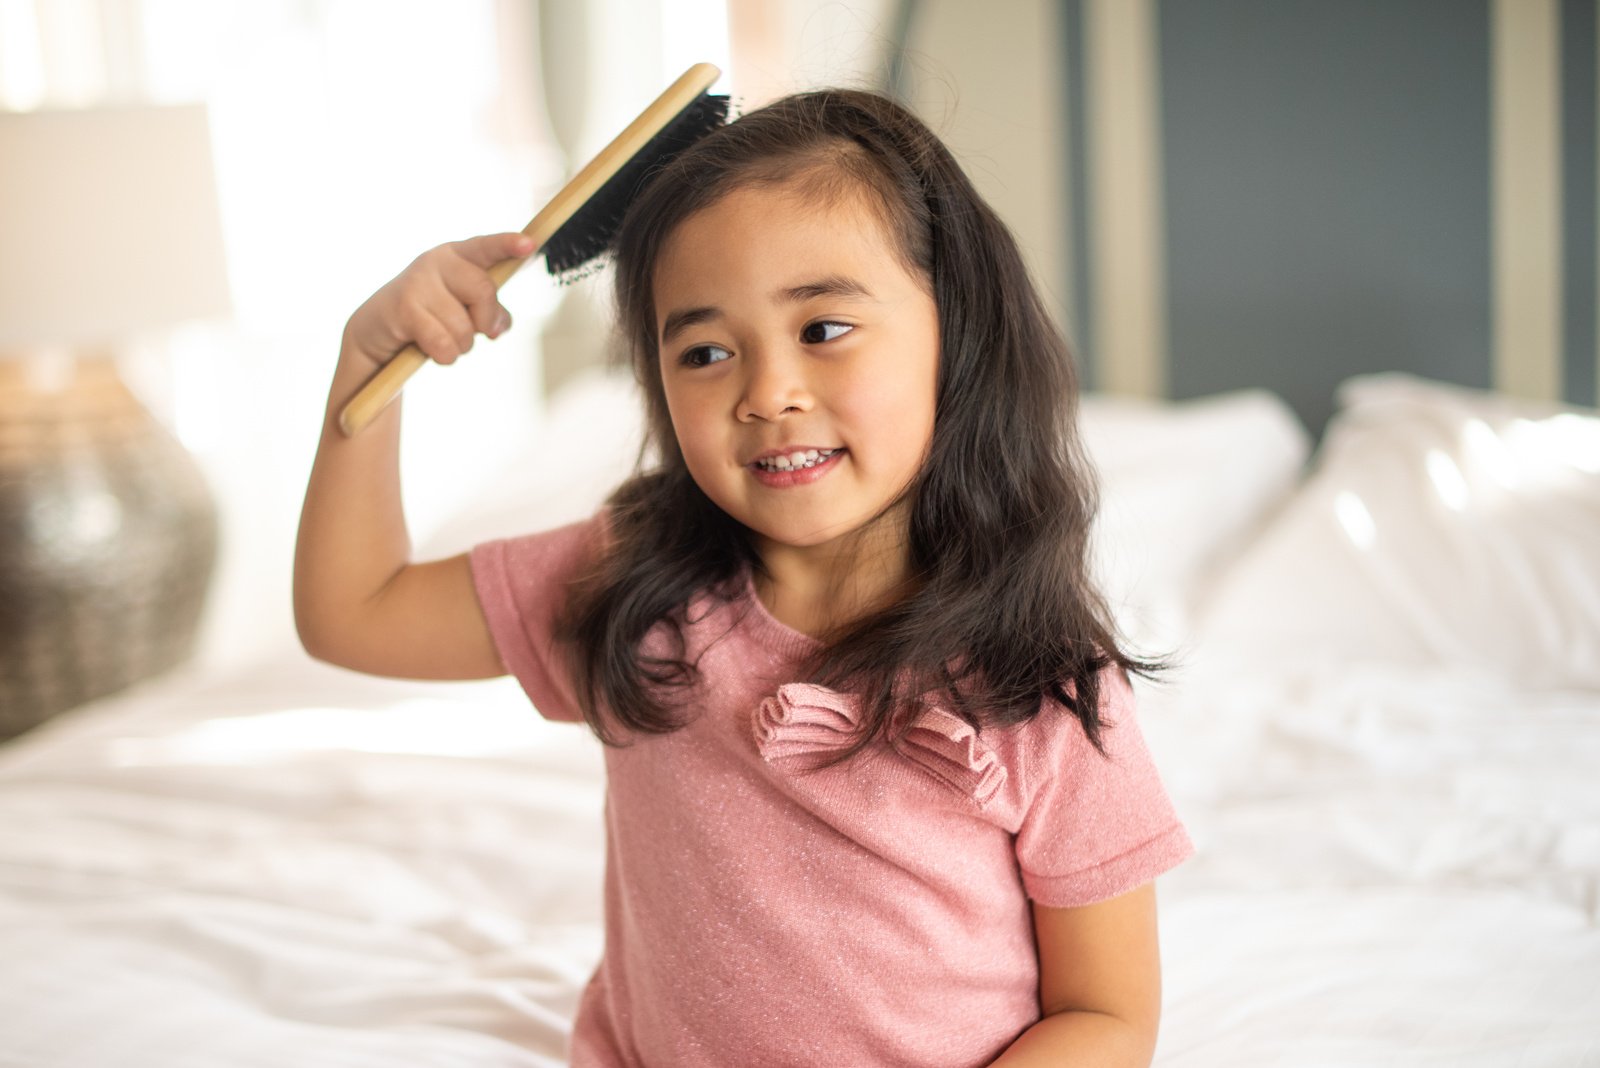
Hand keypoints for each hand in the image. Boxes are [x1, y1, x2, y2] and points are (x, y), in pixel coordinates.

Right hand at [342, 232, 534, 368]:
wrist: (378, 328)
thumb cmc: (430, 314)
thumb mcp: (464, 307)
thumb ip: (491, 312)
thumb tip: (499, 325)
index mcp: (457, 255)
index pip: (486, 247)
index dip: (507, 245)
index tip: (529, 245)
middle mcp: (436, 261)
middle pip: (484, 291)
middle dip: (484, 320)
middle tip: (474, 330)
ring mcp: (417, 283)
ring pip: (464, 327)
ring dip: (461, 345)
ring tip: (442, 337)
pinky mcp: (404, 308)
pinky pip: (444, 344)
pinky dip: (445, 356)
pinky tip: (430, 349)